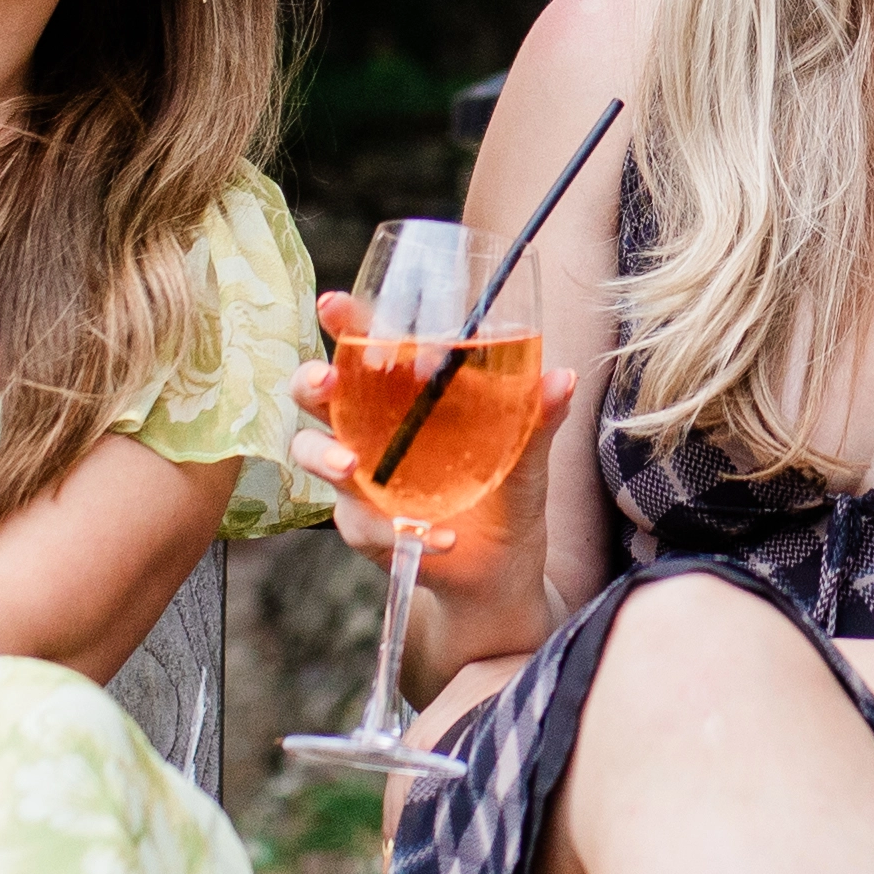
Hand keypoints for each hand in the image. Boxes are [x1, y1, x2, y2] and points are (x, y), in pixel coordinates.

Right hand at [285, 287, 553, 649]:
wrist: (503, 568)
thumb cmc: (507, 491)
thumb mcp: (528, 453)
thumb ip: (538, 417)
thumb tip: (562, 377)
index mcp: (405, 394)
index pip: (364, 347)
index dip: (344, 323)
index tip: (334, 305)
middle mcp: (370, 427)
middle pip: (316, 394)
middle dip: (311, 383)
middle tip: (326, 383)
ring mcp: (360, 477)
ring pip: (313, 455)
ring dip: (326, 456)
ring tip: (352, 466)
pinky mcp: (365, 525)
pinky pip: (363, 523)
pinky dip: (397, 530)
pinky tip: (441, 537)